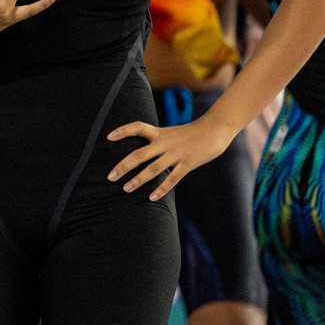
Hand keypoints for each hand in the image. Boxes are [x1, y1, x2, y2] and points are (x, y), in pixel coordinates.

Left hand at [106, 116, 233, 200]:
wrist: (215, 129)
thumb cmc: (191, 133)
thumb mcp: (170, 133)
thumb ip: (157, 141)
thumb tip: (141, 154)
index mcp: (159, 133)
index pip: (137, 127)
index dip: (123, 130)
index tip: (108, 137)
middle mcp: (165, 142)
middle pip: (139, 154)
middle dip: (123, 166)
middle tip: (110, 176)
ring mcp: (176, 153)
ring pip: (153, 168)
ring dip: (139, 180)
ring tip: (126, 189)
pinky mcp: (188, 163)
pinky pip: (172, 178)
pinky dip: (162, 188)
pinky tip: (152, 197)